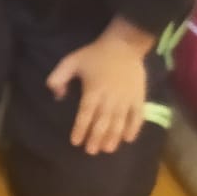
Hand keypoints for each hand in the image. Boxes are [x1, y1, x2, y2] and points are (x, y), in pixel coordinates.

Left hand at [46, 19, 151, 153]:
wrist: (124, 45)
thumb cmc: (95, 54)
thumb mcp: (71, 61)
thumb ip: (58, 77)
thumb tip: (57, 96)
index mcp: (94, 89)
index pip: (86, 113)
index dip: (81, 128)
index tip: (75, 141)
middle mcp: (111, 96)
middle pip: (103, 121)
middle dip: (96, 137)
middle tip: (91, 151)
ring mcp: (127, 97)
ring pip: (119, 121)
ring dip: (113, 137)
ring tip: (107, 149)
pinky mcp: (139, 97)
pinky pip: (138, 115)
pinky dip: (134, 128)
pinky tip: (128, 139)